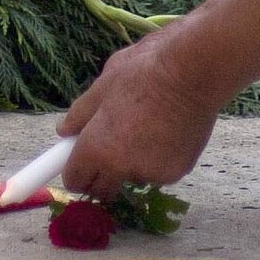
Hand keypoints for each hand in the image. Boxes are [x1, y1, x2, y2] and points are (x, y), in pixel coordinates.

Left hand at [56, 22, 222, 193]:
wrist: (193, 72)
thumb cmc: (143, 70)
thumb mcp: (104, 84)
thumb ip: (81, 113)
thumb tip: (65, 132)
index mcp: (97, 147)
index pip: (75, 180)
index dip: (74, 172)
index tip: (78, 162)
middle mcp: (122, 168)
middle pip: (103, 189)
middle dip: (100, 175)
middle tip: (109, 147)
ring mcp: (151, 174)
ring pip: (133, 176)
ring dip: (132, 162)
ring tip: (146, 125)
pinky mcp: (177, 173)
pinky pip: (158, 170)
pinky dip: (158, 157)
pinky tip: (167, 130)